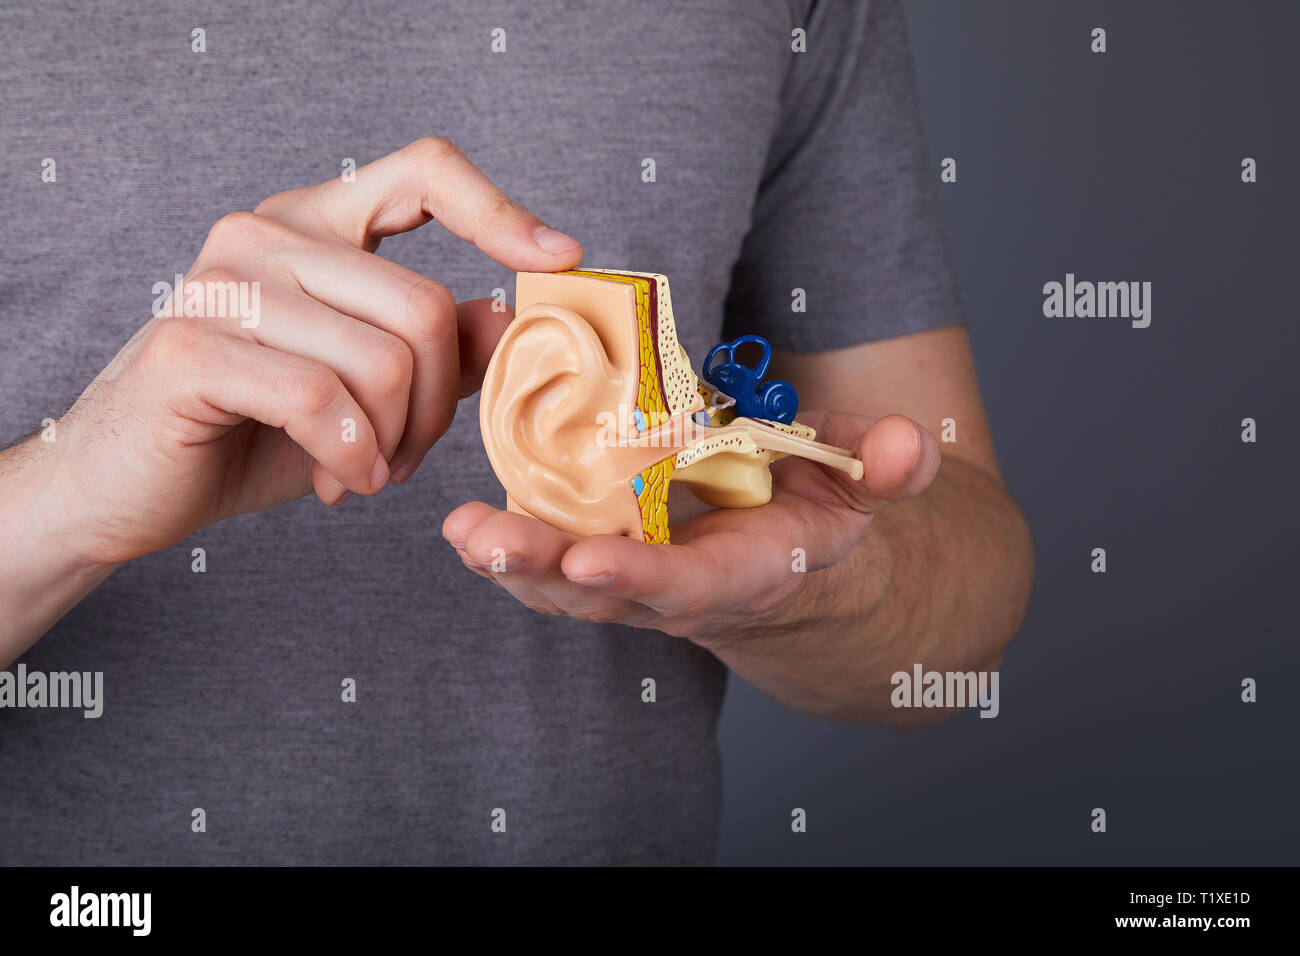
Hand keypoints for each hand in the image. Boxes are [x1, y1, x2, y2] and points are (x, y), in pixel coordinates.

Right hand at [37, 138, 581, 565]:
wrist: (130, 485)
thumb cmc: (252, 430)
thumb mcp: (366, 390)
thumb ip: (436, 349)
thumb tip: (509, 316)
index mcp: (315, 224)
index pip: (423, 172)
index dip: (501, 211)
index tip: (560, 258)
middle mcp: (267, 233)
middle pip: (423, 308)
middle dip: (438, 408)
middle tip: (405, 458)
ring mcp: (224, 282)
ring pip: (382, 360)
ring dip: (393, 444)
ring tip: (363, 472)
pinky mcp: (193, 345)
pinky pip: (321, 397)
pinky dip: (348, 455)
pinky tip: (336, 481)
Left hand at [442, 411, 940, 641]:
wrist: (791, 556)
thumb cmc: (820, 511)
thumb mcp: (863, 485)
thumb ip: (887, 466)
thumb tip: (912, 446)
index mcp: (745, 570)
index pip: (692, 585)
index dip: (642, 578)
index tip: (588, 562)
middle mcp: (681, 589)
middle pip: (604, 593)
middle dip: (542, 571)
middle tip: (481, 542)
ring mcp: (636, 580)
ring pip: (564, 586)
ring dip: (510, 561)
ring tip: (458, 531)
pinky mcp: (606, 556)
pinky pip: (551, 560)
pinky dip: (509, 546)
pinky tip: (466, 521)